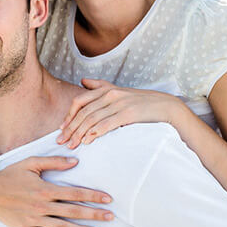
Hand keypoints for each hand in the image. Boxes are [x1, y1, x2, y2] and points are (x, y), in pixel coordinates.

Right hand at [0, 155, 113, 226]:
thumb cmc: (11, 174)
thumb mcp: (32, 163)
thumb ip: (54, 161)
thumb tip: (75, 161)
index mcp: (45, 189)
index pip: (75, 193)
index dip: (93, 196)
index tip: (107, 198)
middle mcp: (42, 206)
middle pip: (73, 211)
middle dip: (94, 214)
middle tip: (110, 216)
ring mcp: (35, 219)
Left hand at [57, 78, 181, 148]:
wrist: (165, 106)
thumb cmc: (140, 101)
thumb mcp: (119, 90)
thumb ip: (100, 86)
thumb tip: (82, 81)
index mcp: (106, 89)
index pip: (79, 101)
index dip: (68, 116)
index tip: (61, 129)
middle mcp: (110, 94)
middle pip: (83, 112)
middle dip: (71, 128)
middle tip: (61, 142)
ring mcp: (119, 103)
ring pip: (92, 119)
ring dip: (79, 134)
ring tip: (72, 145)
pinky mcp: (127, 114)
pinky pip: (106, 124)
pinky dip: (95, 133)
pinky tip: (87, 141)